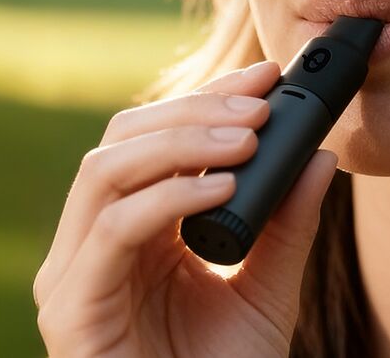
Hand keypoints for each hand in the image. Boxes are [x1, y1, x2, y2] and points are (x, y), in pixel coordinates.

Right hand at [33, 61, 338, 356]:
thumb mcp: (268, 291)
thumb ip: (287, 226)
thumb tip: (319, 155)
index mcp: (130, 232)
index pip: (153, 138)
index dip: (208, 98)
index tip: (268, 76)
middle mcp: (91, 246)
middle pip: (122, 140)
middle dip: (195, 110)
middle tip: (260, 102)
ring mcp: (72, 277)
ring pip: (106, 171)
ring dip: (182, 142)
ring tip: (247, 138)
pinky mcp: (70, 312)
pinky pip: (112, 231)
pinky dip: (167, 197)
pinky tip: (222, 190)